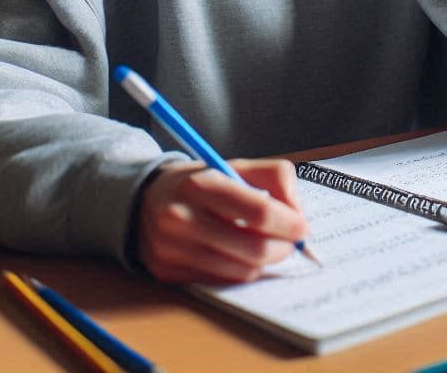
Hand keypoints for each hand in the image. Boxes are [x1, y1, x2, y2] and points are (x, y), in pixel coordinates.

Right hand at [136, 158, 309, 282]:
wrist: (144, 201)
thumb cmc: (200, 183)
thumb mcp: (234, 166)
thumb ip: (274, 177)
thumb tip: (297, 212)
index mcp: (202, 184)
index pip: (259, 212)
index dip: (288, 223)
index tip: (302, 227)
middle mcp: (183, 217)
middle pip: (254, 248)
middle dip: (283, 248)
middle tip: (290, 242)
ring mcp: (173, 248)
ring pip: (241, 271)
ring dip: (265, 263)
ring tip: (268, 248)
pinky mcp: (169, 272)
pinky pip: (221, 281)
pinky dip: (241, 272)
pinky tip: (242, 256)